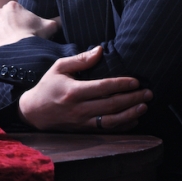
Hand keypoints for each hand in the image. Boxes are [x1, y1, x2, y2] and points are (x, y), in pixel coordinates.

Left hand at [0, 1, 59, 56]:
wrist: (18, 51)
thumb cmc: (33, 37)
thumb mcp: (49, 27)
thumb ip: (56, 20)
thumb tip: (64, 19)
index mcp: (12, 6)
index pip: (14, 13)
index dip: (19, 23)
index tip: (23, 32)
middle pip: (1, 20)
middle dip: (6, 28)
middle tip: (14, 40)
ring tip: (5, 46)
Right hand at [18, 46, 151, 131]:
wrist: (33, 112)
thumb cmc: (47, 86)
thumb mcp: (59, 67)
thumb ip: (80, 59)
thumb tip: (100, 50)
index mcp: (73, 91)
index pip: (103, 87)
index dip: (121, 84)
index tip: (136, 81)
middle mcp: (79, 108)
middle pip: (111, 104)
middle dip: (132, 99)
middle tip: (148, 93)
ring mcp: (82, 121)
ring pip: (112, 120)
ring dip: (131, 114)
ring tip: (144, 106)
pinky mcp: (83, 130)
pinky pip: (106, 129)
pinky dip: (122, 126)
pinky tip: (133, 119)